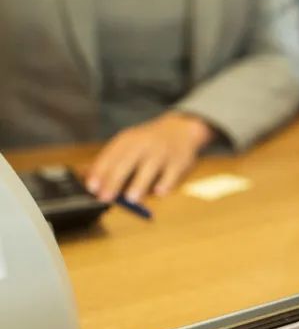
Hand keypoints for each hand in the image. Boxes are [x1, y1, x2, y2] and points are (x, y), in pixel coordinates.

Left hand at [86, 113, 214, 203]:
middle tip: (105, 198)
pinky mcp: (178, 162)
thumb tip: (87, 178)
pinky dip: (165, 184)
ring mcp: (162, 153)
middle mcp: (143, 145)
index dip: (99, 172)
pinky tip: (159, 192)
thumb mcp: (128, 144)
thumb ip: (110, 161)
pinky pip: (171, 175)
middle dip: (114, 181)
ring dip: (140, 184)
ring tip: (131, 199)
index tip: (91, 187)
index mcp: (127, 140)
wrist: (180, 129)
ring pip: (149, 168)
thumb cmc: (148, 142)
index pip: (110, 156)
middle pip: (126, 163)